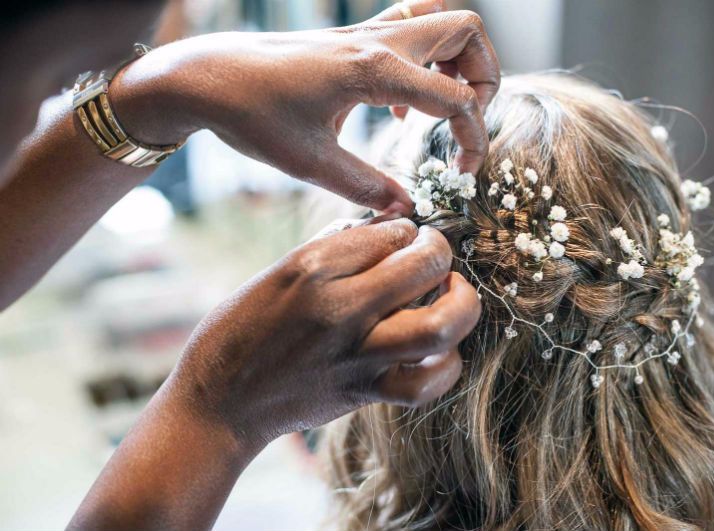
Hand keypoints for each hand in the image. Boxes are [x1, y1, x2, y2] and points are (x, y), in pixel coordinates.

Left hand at [113, 0, 499, 213]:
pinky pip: (408, 28)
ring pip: (440, 21)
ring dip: (457, 60)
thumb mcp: (311, 162)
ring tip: (442, 108)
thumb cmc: (252, 115)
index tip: (463, 173)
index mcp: (375, 71)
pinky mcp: (350, 38)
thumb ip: (366, 186)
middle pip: (466, 32)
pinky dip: (425, 58)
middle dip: (484, 76)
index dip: (473, 139)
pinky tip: (402, 101)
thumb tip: (405, 207)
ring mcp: (364, 33)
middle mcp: (378, 42)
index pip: (458, 97)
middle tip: (466, 121)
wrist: (206, 77)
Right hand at [169, 217, 480, 454]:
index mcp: (312, 269)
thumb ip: (334, 249)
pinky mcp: (364, 393)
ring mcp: (356, 355)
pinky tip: (439, 348)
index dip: (404, 229)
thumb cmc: (241, 330)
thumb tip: (386, 230)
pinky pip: (427, 384)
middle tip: (433, 253)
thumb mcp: (277, 272)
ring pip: (440, 326)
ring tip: (452, 293)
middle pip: (426, 264)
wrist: (219, 404)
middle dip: (440, 250)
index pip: (390, 232)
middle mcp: (339, 309)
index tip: (400, 237)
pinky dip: (447, 365)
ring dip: (461, 302)